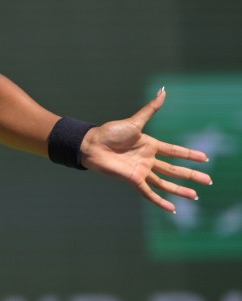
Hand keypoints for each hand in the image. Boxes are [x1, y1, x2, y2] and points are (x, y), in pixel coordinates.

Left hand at [80, 87, 211, 212]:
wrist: (92, 145)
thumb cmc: (110, 132)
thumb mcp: (134, 121)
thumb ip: (150, 109)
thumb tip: (163, 91)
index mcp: (150, 145)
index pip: (175, 151)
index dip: (189, 155)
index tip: (205, 158)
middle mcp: (148, 159)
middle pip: (175, 169)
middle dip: (191, 175)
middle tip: (208, 180)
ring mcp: (141, 170)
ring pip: (166, 182)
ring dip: (180, 190)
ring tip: (196, 196)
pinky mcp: (133, 179)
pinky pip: (149, 193)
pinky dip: (160, 201)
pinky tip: (171, 208)